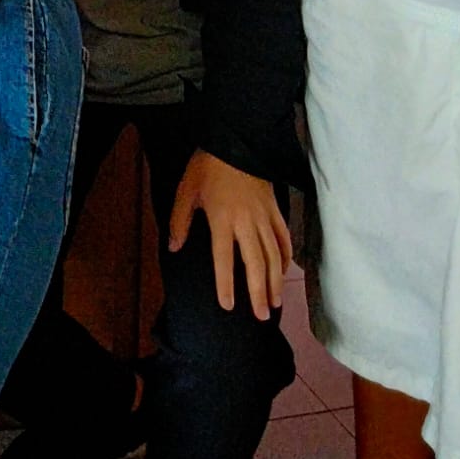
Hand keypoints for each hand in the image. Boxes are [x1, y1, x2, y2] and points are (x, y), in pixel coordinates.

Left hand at [168, 149, 291, 319]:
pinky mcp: (275, 209)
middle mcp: (246, 222)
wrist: (236, 140)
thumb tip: (174, 249)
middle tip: (262, 318)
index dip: (226, 285)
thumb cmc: (206, 166)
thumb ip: (179, 221)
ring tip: (274, 303)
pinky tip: (284, 272)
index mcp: (222, 219)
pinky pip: (284, 238)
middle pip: (255, 264)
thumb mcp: (185, 190)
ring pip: (273, 255)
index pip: (224, 260)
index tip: (228, 306)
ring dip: (275, 281)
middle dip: (258, 293)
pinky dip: (285, 257)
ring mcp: (264, 217)